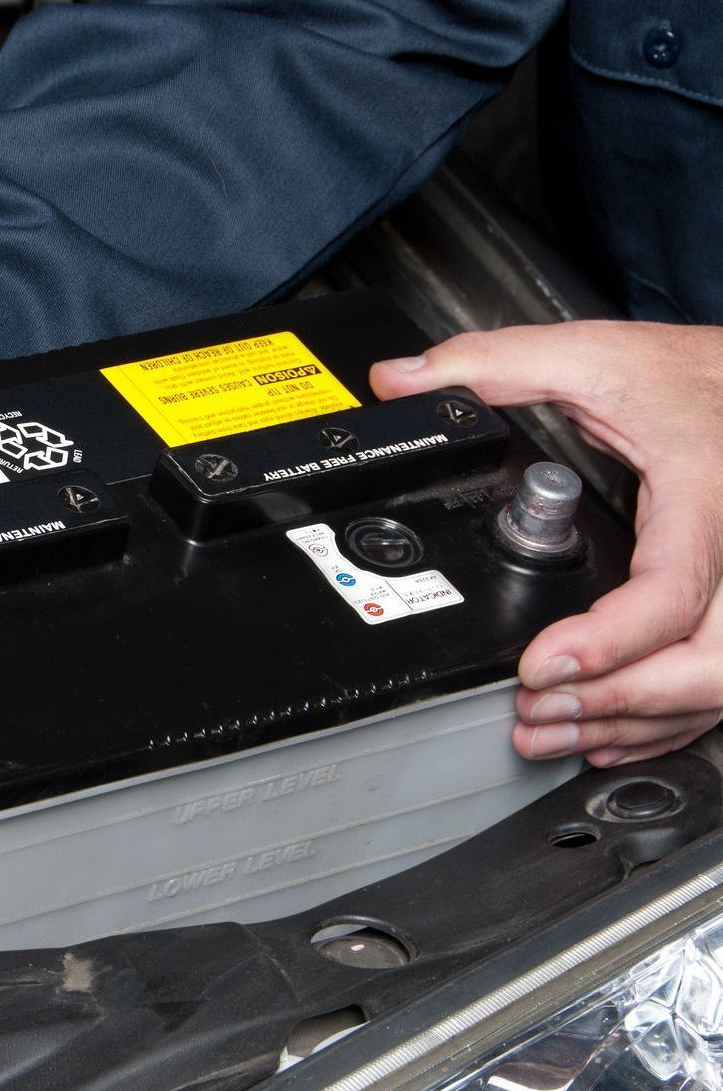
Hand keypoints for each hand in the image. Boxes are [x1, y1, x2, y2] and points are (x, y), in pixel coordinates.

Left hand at [371, 321, 722, 767]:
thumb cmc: (687, 378)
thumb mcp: (591, 356)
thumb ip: (493, 364)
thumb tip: (399, 382)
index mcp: (706, 499)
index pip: (672, 592)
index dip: (608, 642)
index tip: (539, 664)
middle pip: (706, 665)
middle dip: (614, 703)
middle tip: (534, 709)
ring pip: (715, 688)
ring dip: (630, 723)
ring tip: (550, 731)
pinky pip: (719, 685)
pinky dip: (663, 719)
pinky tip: (608, 734)